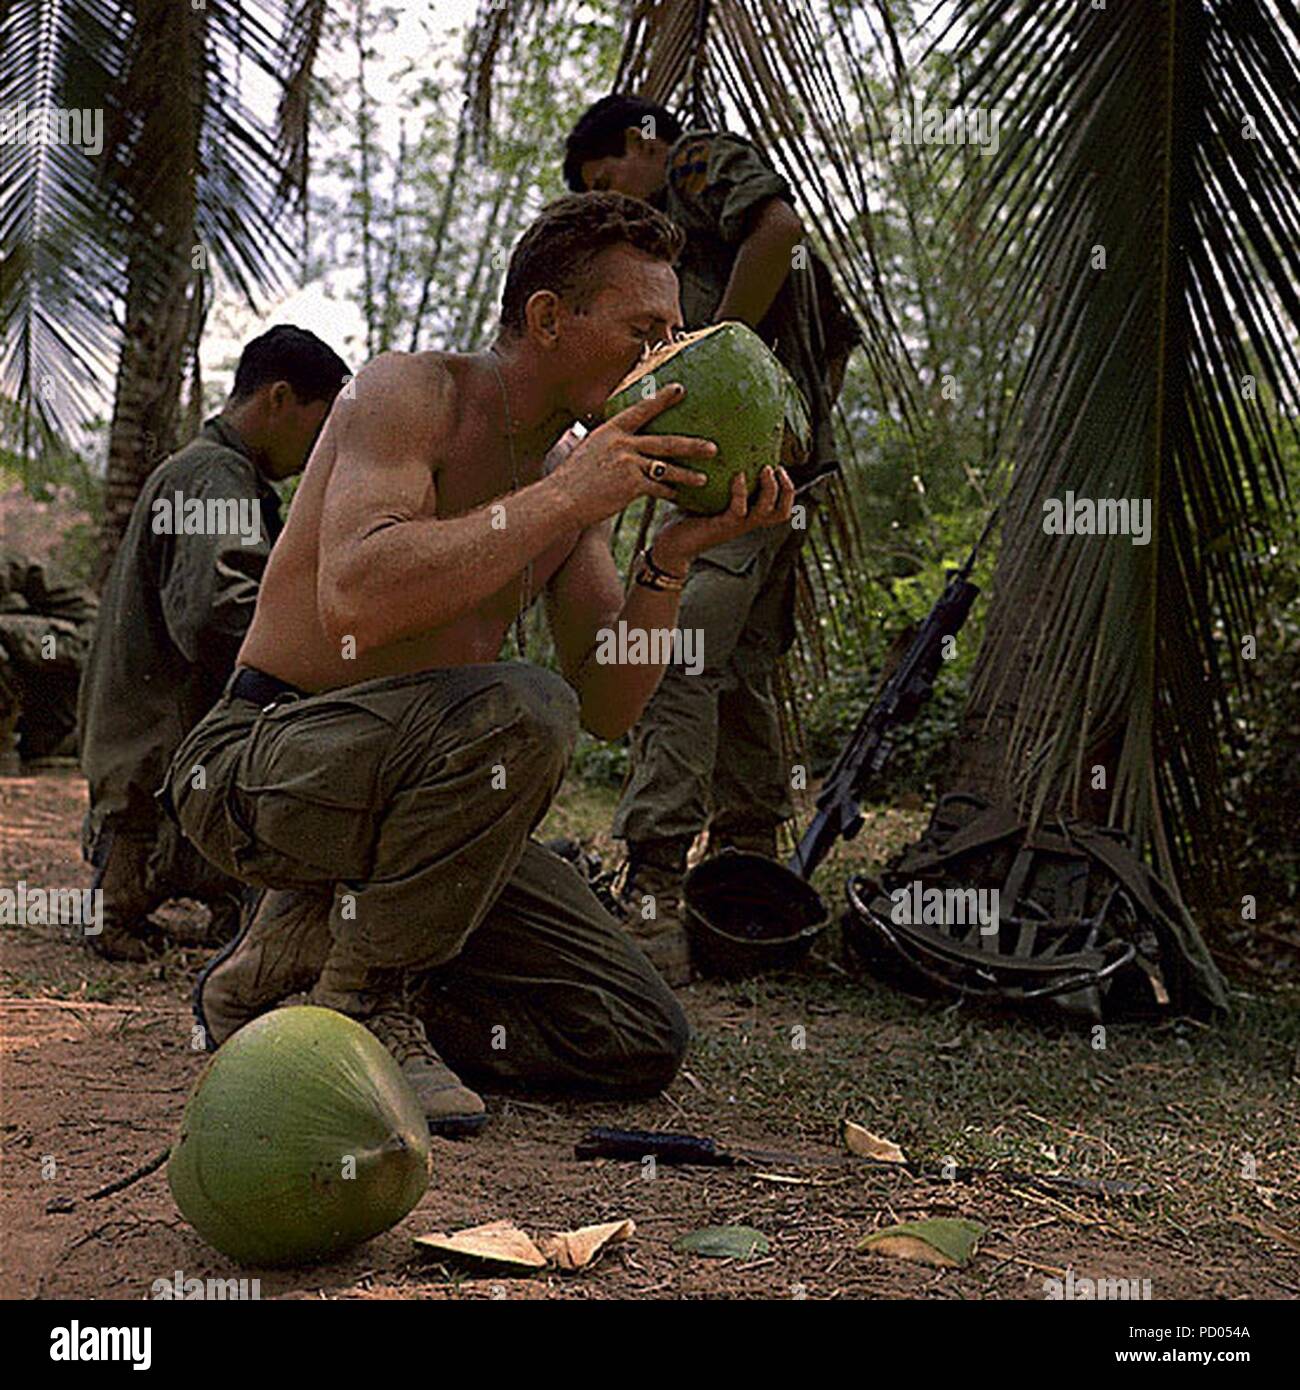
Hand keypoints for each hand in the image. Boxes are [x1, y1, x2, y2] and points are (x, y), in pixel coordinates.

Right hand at [552, 385, 714, 528]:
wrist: (561, 500)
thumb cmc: (571, 479)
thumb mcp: (588, 452)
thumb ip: (609, 445)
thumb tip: (621, 444)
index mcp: (610, 430)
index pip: (641, 410)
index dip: (662, 399)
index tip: (680, 389)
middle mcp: (622, 443)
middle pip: (665, 442)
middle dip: (692, 445)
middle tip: (713, 447)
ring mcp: (628, 463)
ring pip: (666, 467)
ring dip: (687, 474)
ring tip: (704, 478)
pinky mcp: (631, 485)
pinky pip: (657, 488)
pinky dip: (668, 492)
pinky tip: (677, 496)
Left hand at [653, 465, 796, 571]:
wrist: (670, 545)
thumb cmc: (685, 518)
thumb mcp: (706, 495)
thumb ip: (716, 477)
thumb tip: (713, 445)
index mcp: (747, 516)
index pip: (780, 508)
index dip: (787, 489)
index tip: (778, 466)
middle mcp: (746, 523)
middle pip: (782, 512)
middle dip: (787, 489)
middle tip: (776, 467)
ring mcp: (736, 526)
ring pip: (767, 511)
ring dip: (771, 488)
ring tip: (765, 468)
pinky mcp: (721, 527)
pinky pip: (739, 510)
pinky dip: (741, 491)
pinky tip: (738, 475)